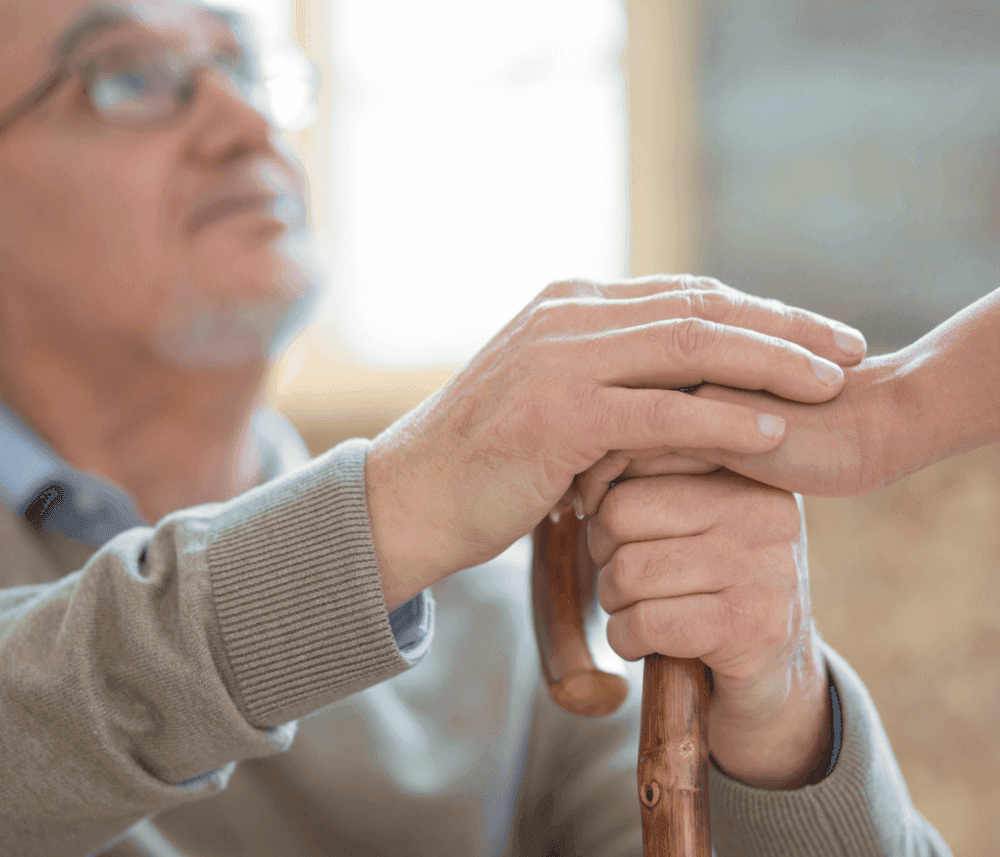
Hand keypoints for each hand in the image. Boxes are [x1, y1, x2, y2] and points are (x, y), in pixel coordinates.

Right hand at [365, 275, 866, 608]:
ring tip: (832, 385)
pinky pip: (661, 411)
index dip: (758, 313)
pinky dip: (722, 419)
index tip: (815, 337)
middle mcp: (568, 317)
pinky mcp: (559, 413)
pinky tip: (772, 432)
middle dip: (786, 328)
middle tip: (849, 350)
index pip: (685, 295)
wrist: (410, 499)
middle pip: (702, 309)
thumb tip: (674, 383)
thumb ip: (606, 375)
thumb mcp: (550, 399)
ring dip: (772, 364)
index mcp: (570, 306)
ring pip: (691, 347)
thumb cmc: (486, 460)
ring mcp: (561, 359)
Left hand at [587, 470, 832, 788]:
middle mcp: (764, 510)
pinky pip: (645, 622)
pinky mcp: (751, 627)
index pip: (640, 453)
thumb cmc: (714, 587)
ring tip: (642, 609)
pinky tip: (648, 643)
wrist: (776, 677)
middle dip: (604, 554)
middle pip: (621, 512)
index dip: (604, 498)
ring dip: (614, 602)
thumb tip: (587, 470)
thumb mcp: (697, 520)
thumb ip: (654, 480)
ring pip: (628, 571)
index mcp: (748, 471)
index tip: (616, 531)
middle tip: (628, 578)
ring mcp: (762, 568)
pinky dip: (626, 639)